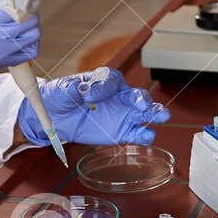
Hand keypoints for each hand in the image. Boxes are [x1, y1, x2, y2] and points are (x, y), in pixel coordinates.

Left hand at [18, 68, 169, 147]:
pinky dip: (143, 135)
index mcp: (106, 81)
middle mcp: (119, 96)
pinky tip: (147, 137)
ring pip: (143, 113)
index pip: (111, 81)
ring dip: (154, 113)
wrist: (55, 117)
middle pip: (135, 94)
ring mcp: (123, 115)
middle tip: (141, 103)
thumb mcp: (65, 89)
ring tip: (162, 116)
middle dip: (141, 98)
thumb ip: (76, 88)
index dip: (103, 88)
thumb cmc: (62, 96)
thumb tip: (86, 90)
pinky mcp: (121, 132)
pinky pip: (136, 134)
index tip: (89, 96)